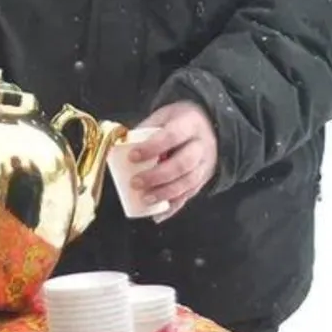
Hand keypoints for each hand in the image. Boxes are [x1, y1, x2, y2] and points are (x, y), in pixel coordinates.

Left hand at [128, 101, 217, 223]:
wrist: (210, 126)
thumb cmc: (180, 121)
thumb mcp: (165, 116)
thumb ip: (146, 129)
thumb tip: (121, 146)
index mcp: (190, 124)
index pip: (171, 136)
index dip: (152, 147)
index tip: (132, 157)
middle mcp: (202, 145)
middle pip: (183, 163)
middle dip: (158, 176)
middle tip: (135, 183)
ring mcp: (206, 164)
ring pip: (188, 182)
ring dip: (165, 193)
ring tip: (145, 199)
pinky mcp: (204, 179)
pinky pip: (190, 195)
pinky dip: (173, 207)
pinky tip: (158, 215)